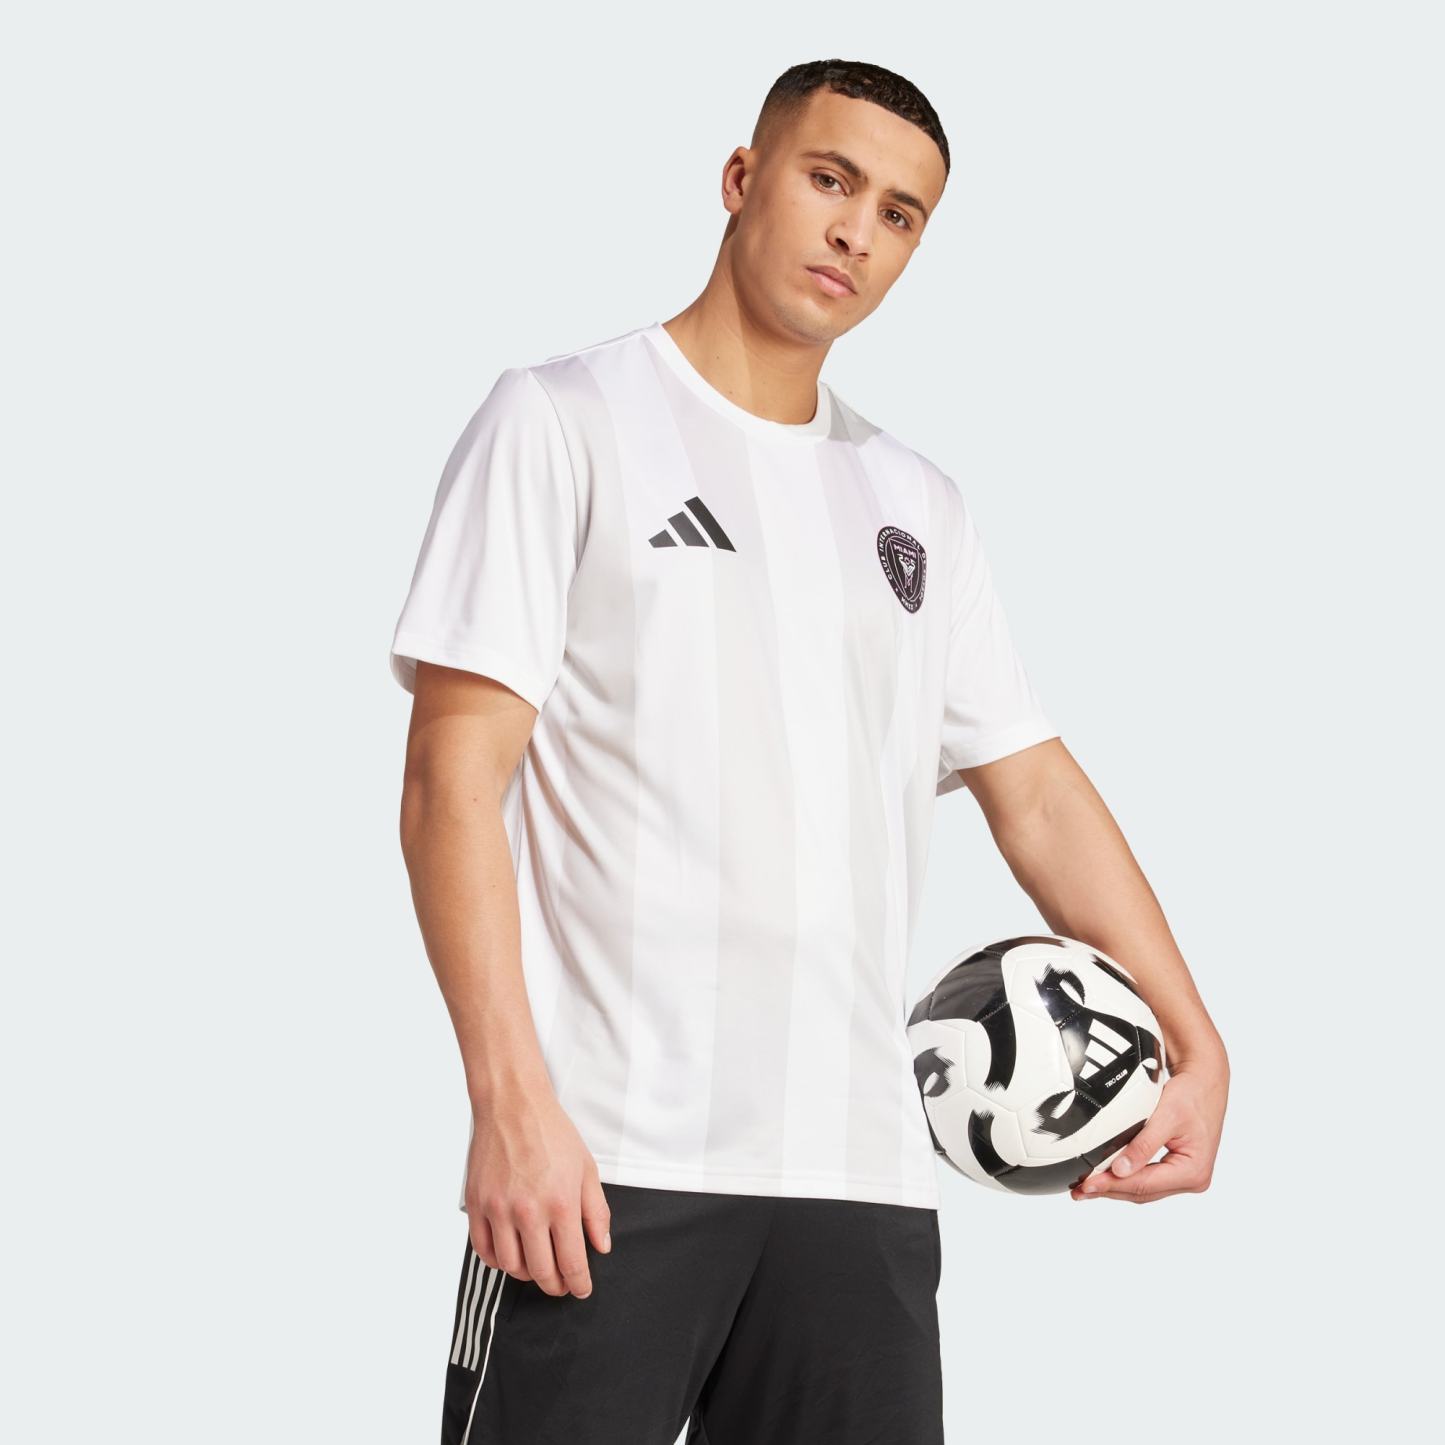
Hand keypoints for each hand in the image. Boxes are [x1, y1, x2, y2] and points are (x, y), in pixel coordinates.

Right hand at [464, 1084, 612, 1297]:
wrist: (513, 1105)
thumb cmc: (553, 1134)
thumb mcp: (587, 1169)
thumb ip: (596, 1212)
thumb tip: (602, 1247)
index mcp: (561, 1203)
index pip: (571, 1262)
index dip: (579, 1284)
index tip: (581, 1290)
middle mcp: (528, 1211)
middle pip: (541, 1271)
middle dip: (555, 1285)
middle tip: (561, 1285)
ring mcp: (499, 1209)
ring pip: (511, 1266)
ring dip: (526, 1275)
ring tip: (537, 1267)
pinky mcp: (477, 1204)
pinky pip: (483, 1250)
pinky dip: (497, 1261)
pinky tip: (510, 1255)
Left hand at [1070, 1048, 1228, 1203]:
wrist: (1205, 1083)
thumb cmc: (1191, 1094)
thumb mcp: (1167, 1115)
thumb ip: (1144, 1144)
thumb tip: (1119, 1170)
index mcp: (1193, 1170)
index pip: (1145, 1184)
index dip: (1113, 1185)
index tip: (1086, 1184)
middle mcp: (1193, 1180)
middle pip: (1143, 1192)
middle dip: (1109, 1191)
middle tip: (1078, 1191)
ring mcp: (1186, 1177)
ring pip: (1144, 1189)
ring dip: (1115, 1188)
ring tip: (1086, 1189)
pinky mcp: (1177, 1170)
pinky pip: (1147, 1180)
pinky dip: (1126, 1179)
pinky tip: (1106, 1178)